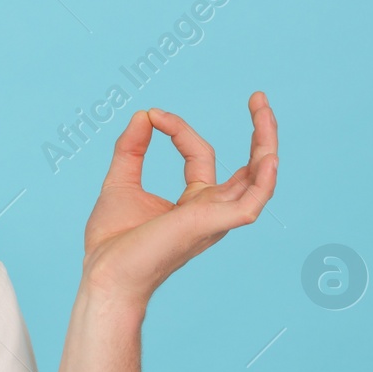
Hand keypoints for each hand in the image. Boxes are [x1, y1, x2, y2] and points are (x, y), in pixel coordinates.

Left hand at [80, 91, 277, 306]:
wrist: (104, 274)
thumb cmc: (112, 241)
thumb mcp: (120, 182)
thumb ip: (131, 148)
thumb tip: (145, 114)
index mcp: (195, 202)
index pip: (199, 154)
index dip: (178, 129)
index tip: (152, 116)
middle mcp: (212, 210)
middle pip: (249, 167)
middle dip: (259, 132)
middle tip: (258, 97)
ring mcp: (215, 219)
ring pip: (258, 179)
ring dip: (265, 143)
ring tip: (263, 108)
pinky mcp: (211, 226)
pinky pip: (250, 204)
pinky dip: (263, 181)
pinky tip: (268, 156)